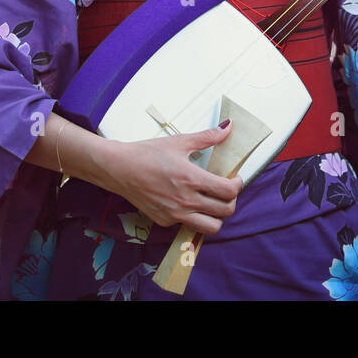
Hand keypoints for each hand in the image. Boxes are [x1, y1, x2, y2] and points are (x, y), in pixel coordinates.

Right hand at [89, 122, 242, 235]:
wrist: (118, 168)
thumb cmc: (147, 153)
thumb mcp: (179, 141)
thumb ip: (207, 137)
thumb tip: (227, 128)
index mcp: (192, 179)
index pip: (228, 191)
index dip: (238, 185)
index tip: (235, 178)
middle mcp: (185, 201)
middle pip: (225, 212)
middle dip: (231, 201)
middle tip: (226, 191)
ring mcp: (174, 214)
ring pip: (210, 228)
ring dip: (217, 217)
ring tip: (212, 202)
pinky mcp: (164, 221)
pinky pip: (188, 225)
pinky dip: (195, 217)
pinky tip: (189, 203)